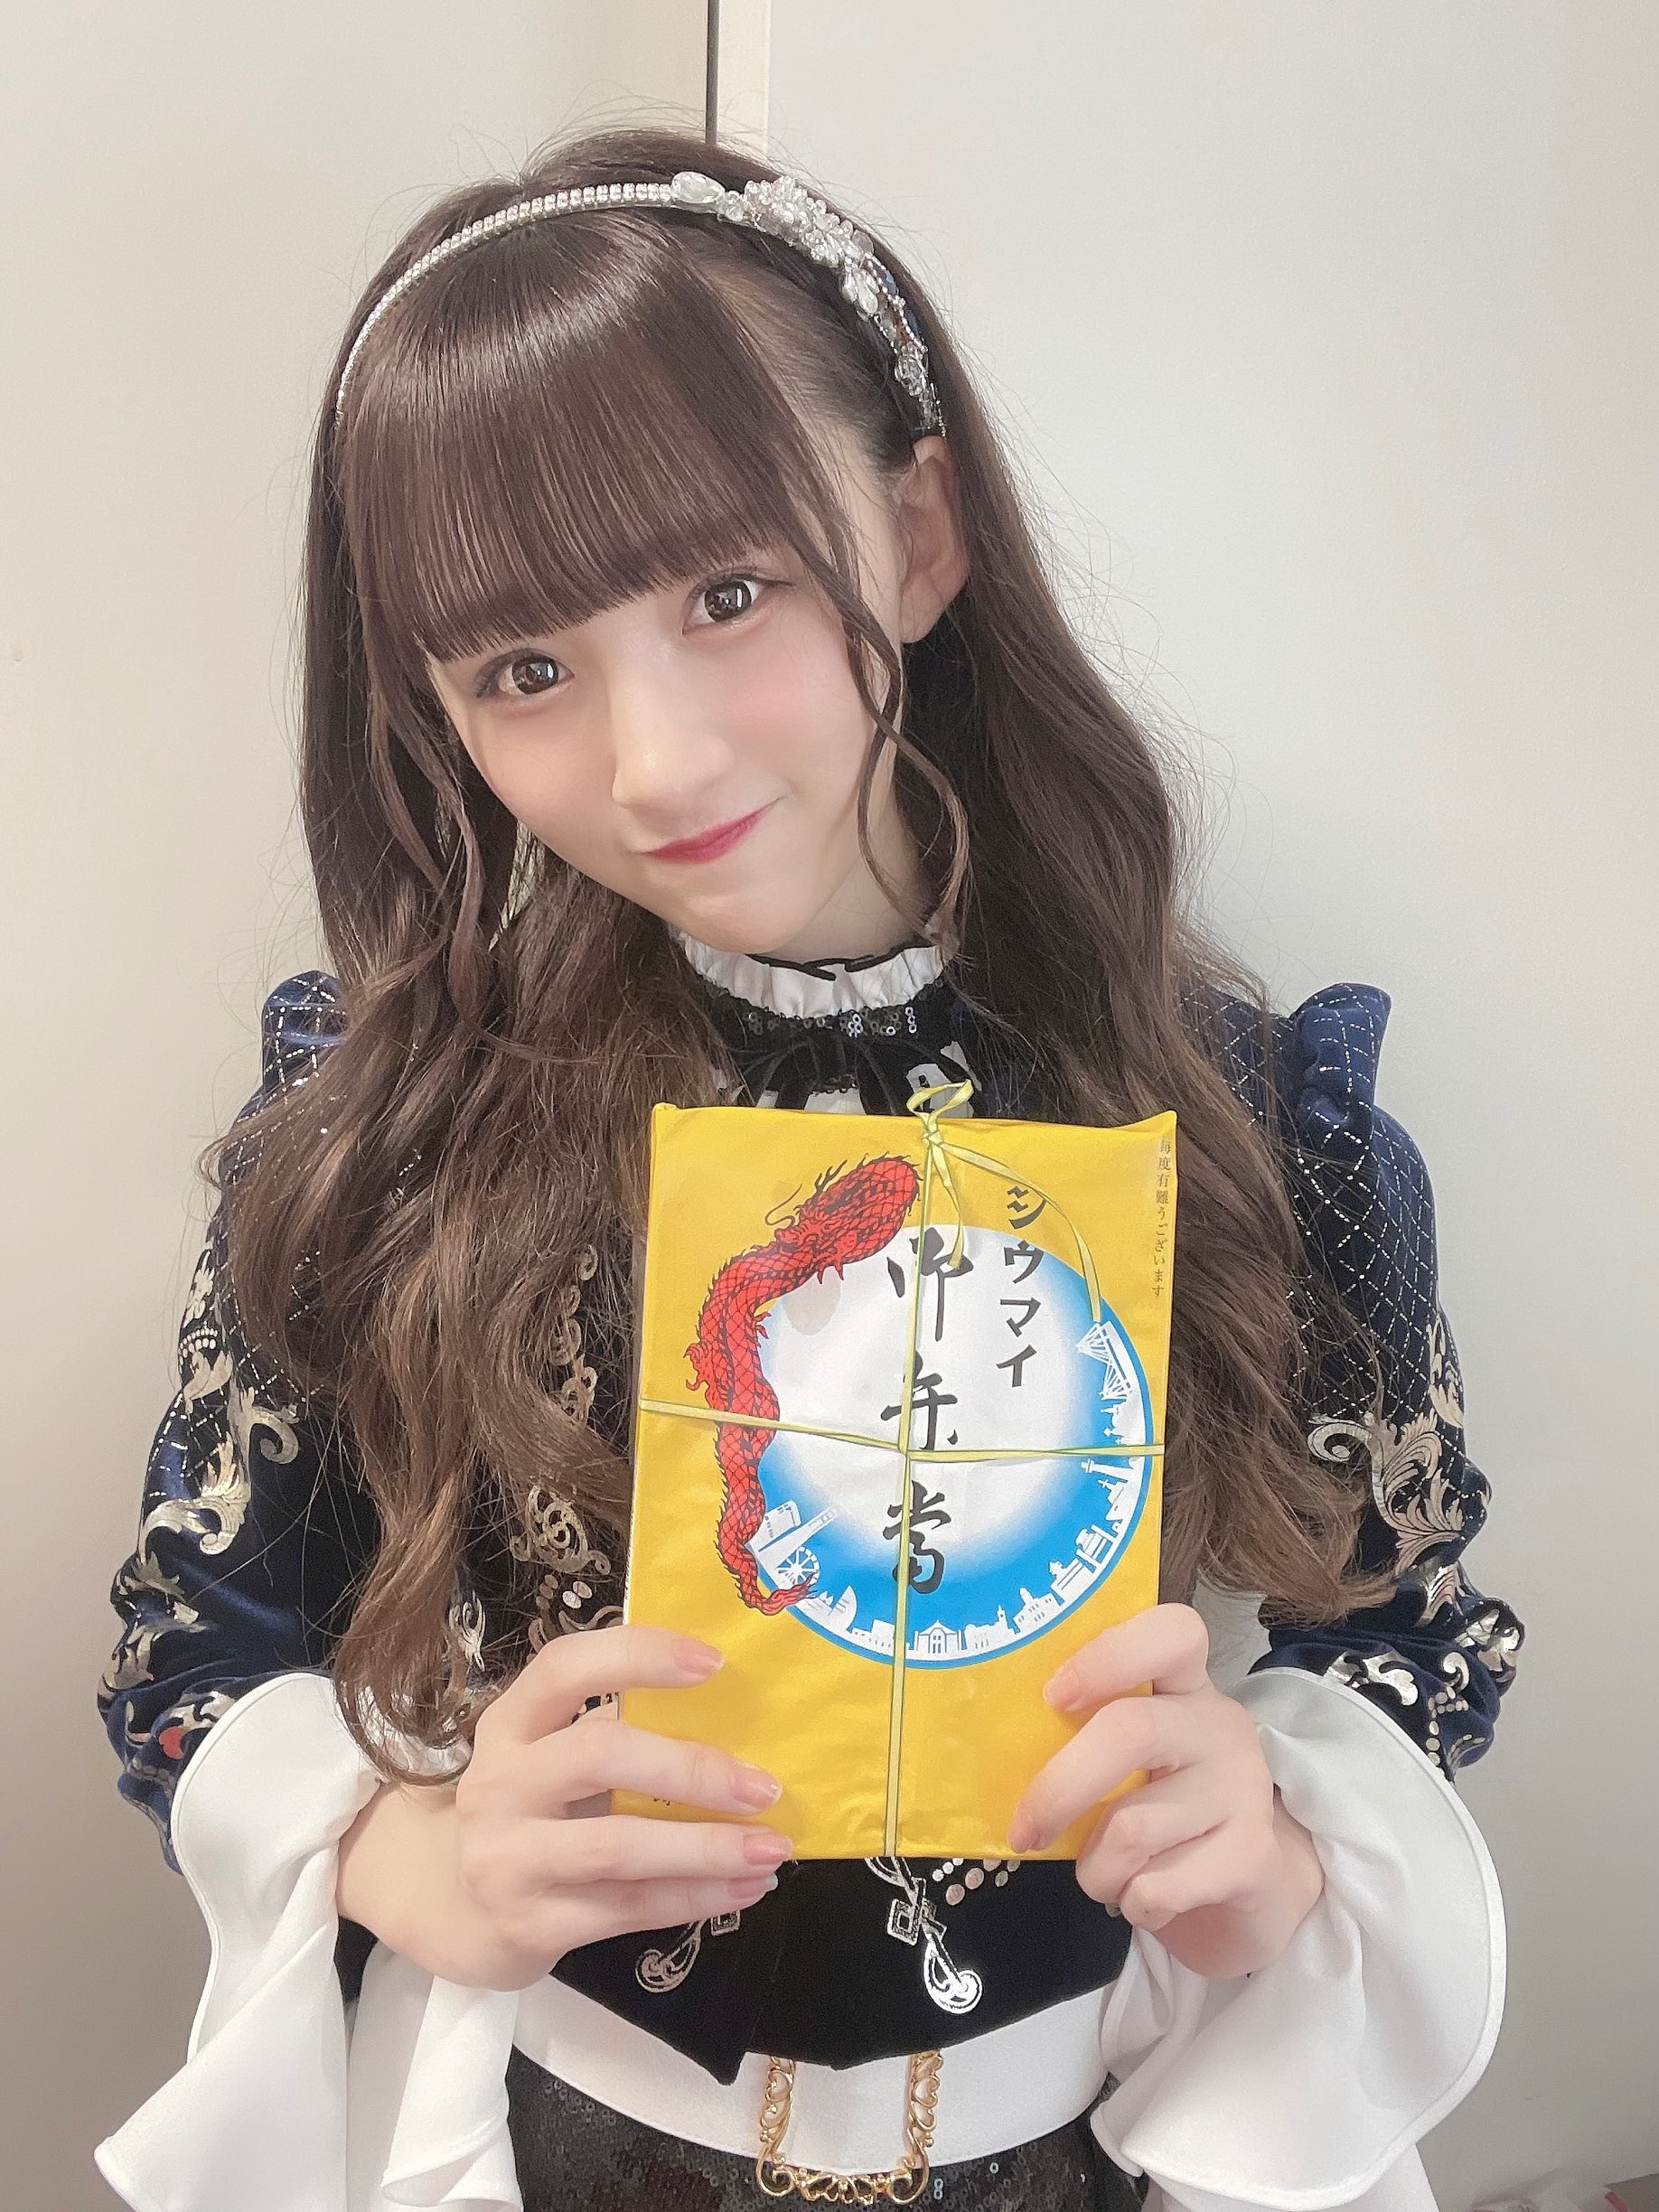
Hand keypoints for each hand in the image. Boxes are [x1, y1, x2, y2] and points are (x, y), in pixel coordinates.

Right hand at [336, 1623, 790, 1990]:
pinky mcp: (529, 1924)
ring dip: (705, 1847)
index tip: (713, 1662)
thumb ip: (623, 1730)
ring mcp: (507, 1858)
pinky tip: (745, 1888)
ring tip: (772, 1848)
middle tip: (764, 1786)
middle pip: (598, 1755)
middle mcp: (499, 1783)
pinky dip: (694, 1897)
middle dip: (691, 1768)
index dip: (637, 1655)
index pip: (563, 1667)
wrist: (463, 1913)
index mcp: (510, 1723)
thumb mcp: (556, 1759)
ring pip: (617, 1847)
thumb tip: (740, 1715)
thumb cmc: (538, 1814)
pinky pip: (625, 1908)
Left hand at [1006, 1603, 1325, 1978]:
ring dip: (1095, 1869)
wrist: (1249, 1887)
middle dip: (1059, 1789)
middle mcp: (1220, 1726)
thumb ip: (1087, 1741)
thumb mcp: (1134, 1762)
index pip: (1171, 1631)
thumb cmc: (1165, 1812)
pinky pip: (1159, 1886)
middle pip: (1130, 1731)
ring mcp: (1243, 1788)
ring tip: (1100, 1876)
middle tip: (1025, 1830)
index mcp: (1187, 1686)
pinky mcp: (1252, 1856)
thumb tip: (1001, 1757)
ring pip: (1134, 1828)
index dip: (1107, 1656)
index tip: (1053, 1695)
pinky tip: (1140, 1898)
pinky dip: (1131, 1902)